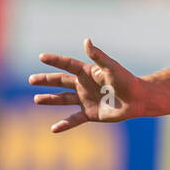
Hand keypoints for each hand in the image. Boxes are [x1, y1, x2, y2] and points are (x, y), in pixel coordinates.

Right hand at [29, 38, 145, 132]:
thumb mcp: (112, 68)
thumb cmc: (126, 81)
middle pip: (60, 82)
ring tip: (36, 99)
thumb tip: (86, 40)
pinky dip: (64, 124)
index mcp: (88, 73)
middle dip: (45, 80)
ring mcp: (86, 100)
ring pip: (63, 99)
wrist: (138, 100)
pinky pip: (74, 119)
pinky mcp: (90, 114)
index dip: (55, 60)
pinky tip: (53, 129)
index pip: (67, 65)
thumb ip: (98, 56)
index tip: (42, 57)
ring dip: (50, 99)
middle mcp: (84, 85)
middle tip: (31, 79)